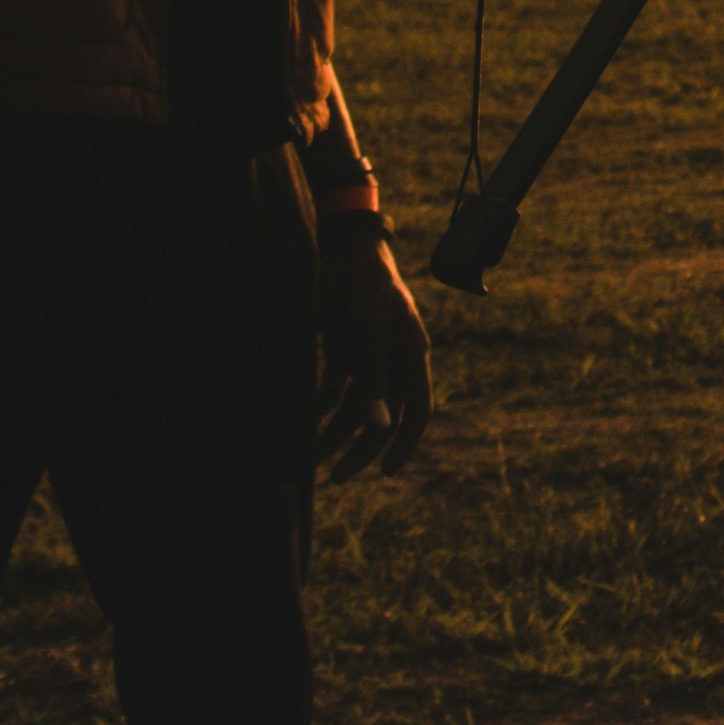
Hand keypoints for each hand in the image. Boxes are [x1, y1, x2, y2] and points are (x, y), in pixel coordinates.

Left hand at [314, 230, 435, 479]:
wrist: (343, 246)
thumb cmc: (364, 283)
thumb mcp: (369, 328)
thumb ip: (374, 377)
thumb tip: (380, 425)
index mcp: (411, 356)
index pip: (417, 411)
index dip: (405, 443)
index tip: (387, 472)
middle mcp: (392, 361)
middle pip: (382, 417)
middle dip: (360, 449)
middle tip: (335, 478)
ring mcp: (369, 357)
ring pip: (356, 407)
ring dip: (335, 432)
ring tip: (310, 457)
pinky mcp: (346, 350)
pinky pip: (336, 388)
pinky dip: (323, 406)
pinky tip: (306, 422)